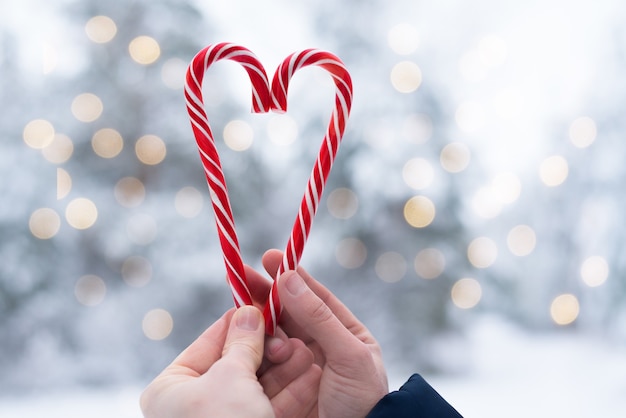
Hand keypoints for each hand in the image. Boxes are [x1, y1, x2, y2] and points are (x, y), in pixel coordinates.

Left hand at [140, 305, 319, 417]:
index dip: (239, 322)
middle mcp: (195, 405)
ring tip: (307, 350)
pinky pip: (271, 407)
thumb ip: (242, 342)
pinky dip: (292, 392)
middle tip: (290, 332)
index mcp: (173, 388)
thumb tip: (248, 311)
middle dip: (269, 347)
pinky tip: (313, 374)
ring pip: (259, 386)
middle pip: (238, 363)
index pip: (209, 342)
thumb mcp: (230, 377)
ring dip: (286, 367)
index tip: (264, 303)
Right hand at [246, 250, 388, 417]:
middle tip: (239, 276)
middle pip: (288, 312)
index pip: (314, 296)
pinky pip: (265, 361)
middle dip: (265, 294)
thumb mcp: (348, 355)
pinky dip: (255, 350)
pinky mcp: (283, 385)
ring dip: (260, 324)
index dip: (291, 275)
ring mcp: (300, 365)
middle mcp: (320, 345)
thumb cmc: (364, 400)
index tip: (269, 257)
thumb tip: (289, 279)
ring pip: (274, 335)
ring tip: (248, 318)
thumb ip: (319, 317)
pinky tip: (245, 343)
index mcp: (343, 332)